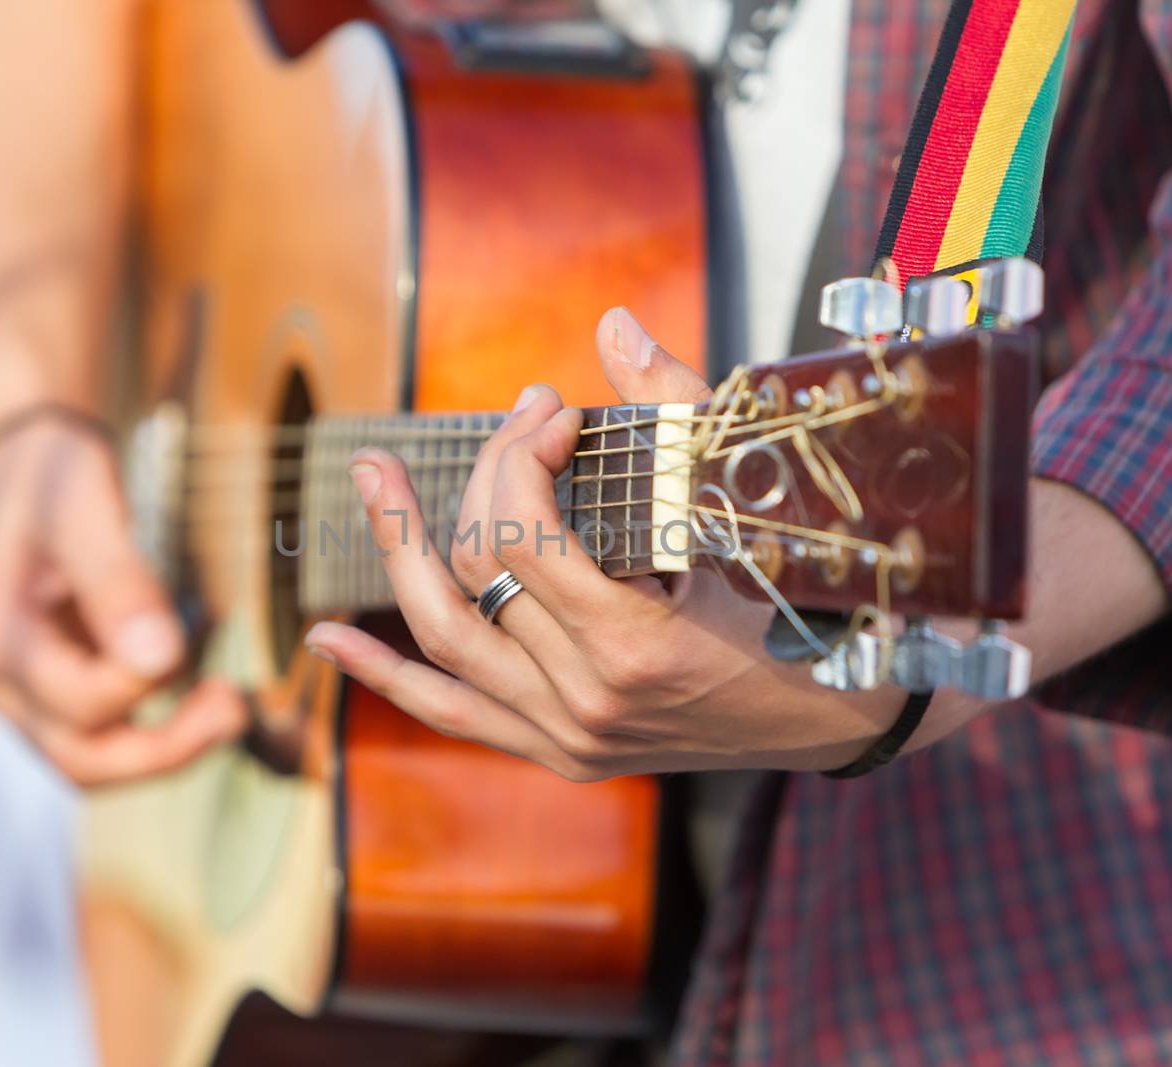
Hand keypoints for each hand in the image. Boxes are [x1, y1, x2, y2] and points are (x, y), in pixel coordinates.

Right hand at [0, 414, 245, 784]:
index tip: (191, 632)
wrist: (25, 473)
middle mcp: (5, 684)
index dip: (144, 681)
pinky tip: (202, 694)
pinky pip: (110, 740)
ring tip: (228, 705)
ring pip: (98, 763)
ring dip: (169, 749)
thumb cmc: (50, 480)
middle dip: (167, 749)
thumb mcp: (81, 506)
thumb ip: (115, 579)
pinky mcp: (61, 695)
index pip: (79, 701)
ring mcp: (30, 696)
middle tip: (235, 706)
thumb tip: (159, 657)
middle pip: (83, 761)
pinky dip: (161, 731)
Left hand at [304, 308, 928, 779]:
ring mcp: (566, 735)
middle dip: (481, 479)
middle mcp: (586, 701)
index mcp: (634, 642)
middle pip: (478, 571)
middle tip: (510, 422)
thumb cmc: (809, 600)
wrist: (846, 711)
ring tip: (371, 480)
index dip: (518, 455)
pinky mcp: (560, 752)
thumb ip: (678, 408)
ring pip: (446, 638)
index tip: (554, 411)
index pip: (521, 531)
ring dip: (399, 554)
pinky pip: (453, 714)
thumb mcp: (748, 504)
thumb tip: (611, 324)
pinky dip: (387, 675)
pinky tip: (324, 641)